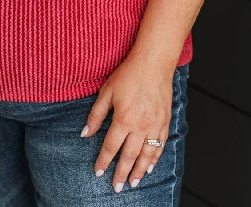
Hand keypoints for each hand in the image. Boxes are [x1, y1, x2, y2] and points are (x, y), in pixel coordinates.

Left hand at [80, 55, 173, 192]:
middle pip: (129, 156)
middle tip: (117, 188)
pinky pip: (160, 145)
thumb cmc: (129, 74)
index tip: (99, 173)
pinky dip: (156, 158)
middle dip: (122, 174)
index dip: (104, 161)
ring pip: (147, 155)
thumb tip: (85, 133)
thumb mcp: (106, 91)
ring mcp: (155, 125)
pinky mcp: (165, 122)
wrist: (153, 63)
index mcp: (123, 119)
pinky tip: (151, 166)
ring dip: (140, 171)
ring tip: (133, 183)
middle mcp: (140, 126)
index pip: (111, 147)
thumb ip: (96, 115)